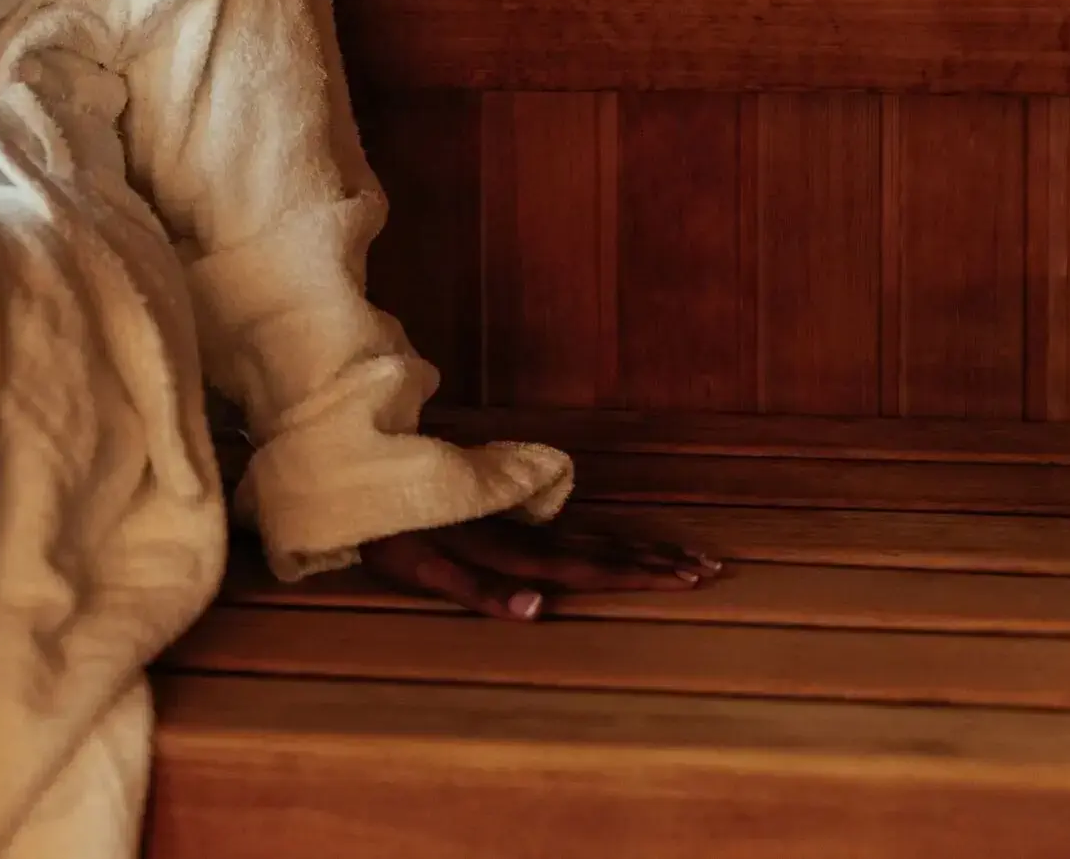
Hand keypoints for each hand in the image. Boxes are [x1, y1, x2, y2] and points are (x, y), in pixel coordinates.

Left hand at [359, 513, 722, 621]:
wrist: (359, 459)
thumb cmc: (386, 526)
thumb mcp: (423, 564)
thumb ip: (479, 589)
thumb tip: (539, 610)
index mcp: (506, 549)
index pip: (583, 567)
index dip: (632, 574)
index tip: (685, 578)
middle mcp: (520, 531)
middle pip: (598, 549)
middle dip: (653, 562)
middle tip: (710, 569)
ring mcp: (514, 517)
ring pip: (589, 534)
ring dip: (639, 548)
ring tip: (688, 556)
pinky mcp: (505, 509)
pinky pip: (566, 526)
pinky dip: (603, 536)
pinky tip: (629, 543)